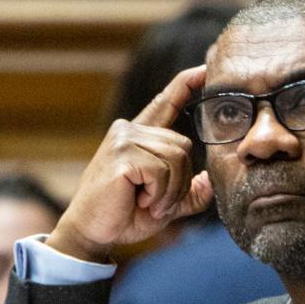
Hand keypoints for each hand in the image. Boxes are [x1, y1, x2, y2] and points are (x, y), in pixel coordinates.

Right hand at [48, 65, 213, 261]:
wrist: (94, 233)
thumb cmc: (125, 216)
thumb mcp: (165, 204)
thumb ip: (188, 192)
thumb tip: (210, 181)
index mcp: (140, 136)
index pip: (166, 103)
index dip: (186, 85)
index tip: (204, 70)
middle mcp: (130, 130)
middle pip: (185, 145)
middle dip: (180, 181)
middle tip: (158, 202)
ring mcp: (124, 140)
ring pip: (176, 158)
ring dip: (170, 190)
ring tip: (148, 203)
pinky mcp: (121, 155)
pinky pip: (161, 171)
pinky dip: (159, 193)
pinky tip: (141, 201)